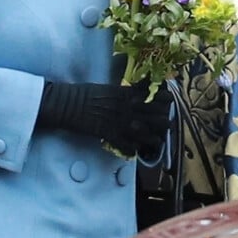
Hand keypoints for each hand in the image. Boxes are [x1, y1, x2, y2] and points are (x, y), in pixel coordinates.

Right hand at [37, 80, 170, 156]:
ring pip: (147, 134)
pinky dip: (133, 150)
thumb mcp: (109, 86)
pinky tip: (135, 151)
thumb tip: (138, 88)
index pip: (154, 95)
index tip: (169, 101)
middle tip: (165, 124)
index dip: (165, 99)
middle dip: (164, 121)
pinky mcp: (111, 135)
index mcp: (127, 93)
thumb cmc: (86, 92)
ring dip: (154, 139)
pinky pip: (128, 146)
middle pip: (156, 116)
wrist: (69, 103)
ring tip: (156, 141)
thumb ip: (125, 90)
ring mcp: (120, 123)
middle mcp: (128, 108)